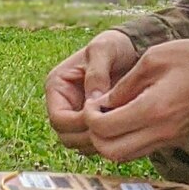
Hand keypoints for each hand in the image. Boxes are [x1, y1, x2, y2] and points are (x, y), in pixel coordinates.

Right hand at [44, 30, 139, 154]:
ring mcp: (76, 115)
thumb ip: (97, 73)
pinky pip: (94, 144)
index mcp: (57, 86)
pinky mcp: (91, 123)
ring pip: (79, 144)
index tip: (102, 119)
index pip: (58, 118)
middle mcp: (62, 104)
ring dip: (98, 143)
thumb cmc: (114, 45)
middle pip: (66, 136)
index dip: (78, 124)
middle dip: (88, 137)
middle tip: (114, 130)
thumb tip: (92, 101)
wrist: (131, 49)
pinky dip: (106, 143)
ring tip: (121, 130)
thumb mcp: (104, 49)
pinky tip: (124, 132)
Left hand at [81, 39, 188, 163]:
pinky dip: (126, 140)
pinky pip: (141, 150)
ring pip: (125, 156)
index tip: (91, 101)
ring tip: (110, 116)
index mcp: (153, 109)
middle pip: (110, 152)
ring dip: (109, 141)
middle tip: (96, 113)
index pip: (105, 128)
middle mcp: (161, 132)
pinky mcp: (176, 141)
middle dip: (95, 135)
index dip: (89, 116)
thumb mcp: (151, 60)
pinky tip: (127, 119)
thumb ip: (123, 86)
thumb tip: (100, 104)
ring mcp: (170, 140)